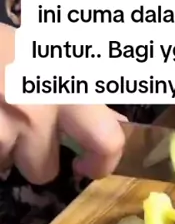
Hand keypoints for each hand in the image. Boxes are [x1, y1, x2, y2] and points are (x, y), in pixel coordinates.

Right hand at [0, 22, 125, 183]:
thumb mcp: (42, 52)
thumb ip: (77, 91)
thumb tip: (114, 123)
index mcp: (65, 83)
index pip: (106, 139)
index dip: (102, 163)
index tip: (86, 166)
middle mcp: (37, 109)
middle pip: (45, 170)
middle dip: (35, 163)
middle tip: (24, 141)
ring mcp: (2, 128)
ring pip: (5, 165)